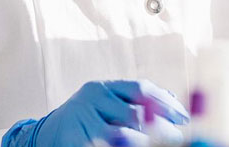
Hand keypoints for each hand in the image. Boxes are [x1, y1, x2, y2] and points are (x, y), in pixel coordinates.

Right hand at [2, 80, 188, 146]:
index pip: (140, 89)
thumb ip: (134, 102)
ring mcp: (82, 122)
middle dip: (161, 128)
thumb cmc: (86, 120)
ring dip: (146, 142)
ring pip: (122, 135)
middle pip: (134, 114)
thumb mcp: (106, 105)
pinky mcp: (75, 141)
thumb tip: (174, 105)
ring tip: (161, 146)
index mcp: (102, 88)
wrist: (44, 136)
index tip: (185, 117)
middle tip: (179, 138)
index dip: (165, 103)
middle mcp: (90, 100)